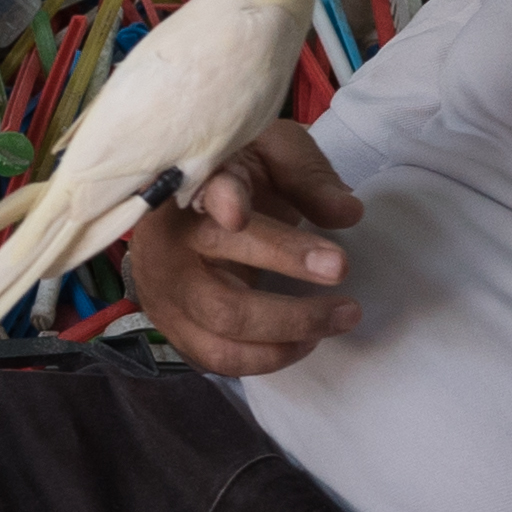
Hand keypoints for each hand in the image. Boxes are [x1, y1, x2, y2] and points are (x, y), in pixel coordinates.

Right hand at [121, 119, 363, 376]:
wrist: (181, 203)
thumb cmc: (236, 174)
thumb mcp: (271, 153)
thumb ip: (308, 178)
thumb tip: (347, 214)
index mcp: (190, 188)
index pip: (205, 194)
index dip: (224, 203)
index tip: (241, 211)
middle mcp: (167, 244)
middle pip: (221, 291)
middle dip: (290, 297)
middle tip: (343, 272)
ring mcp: (164, 290)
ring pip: (222, 329)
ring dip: (288, 333)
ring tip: (340, 316)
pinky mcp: (171, 323)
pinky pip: (216, 358)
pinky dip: (267, 357)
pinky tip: (304, 340)